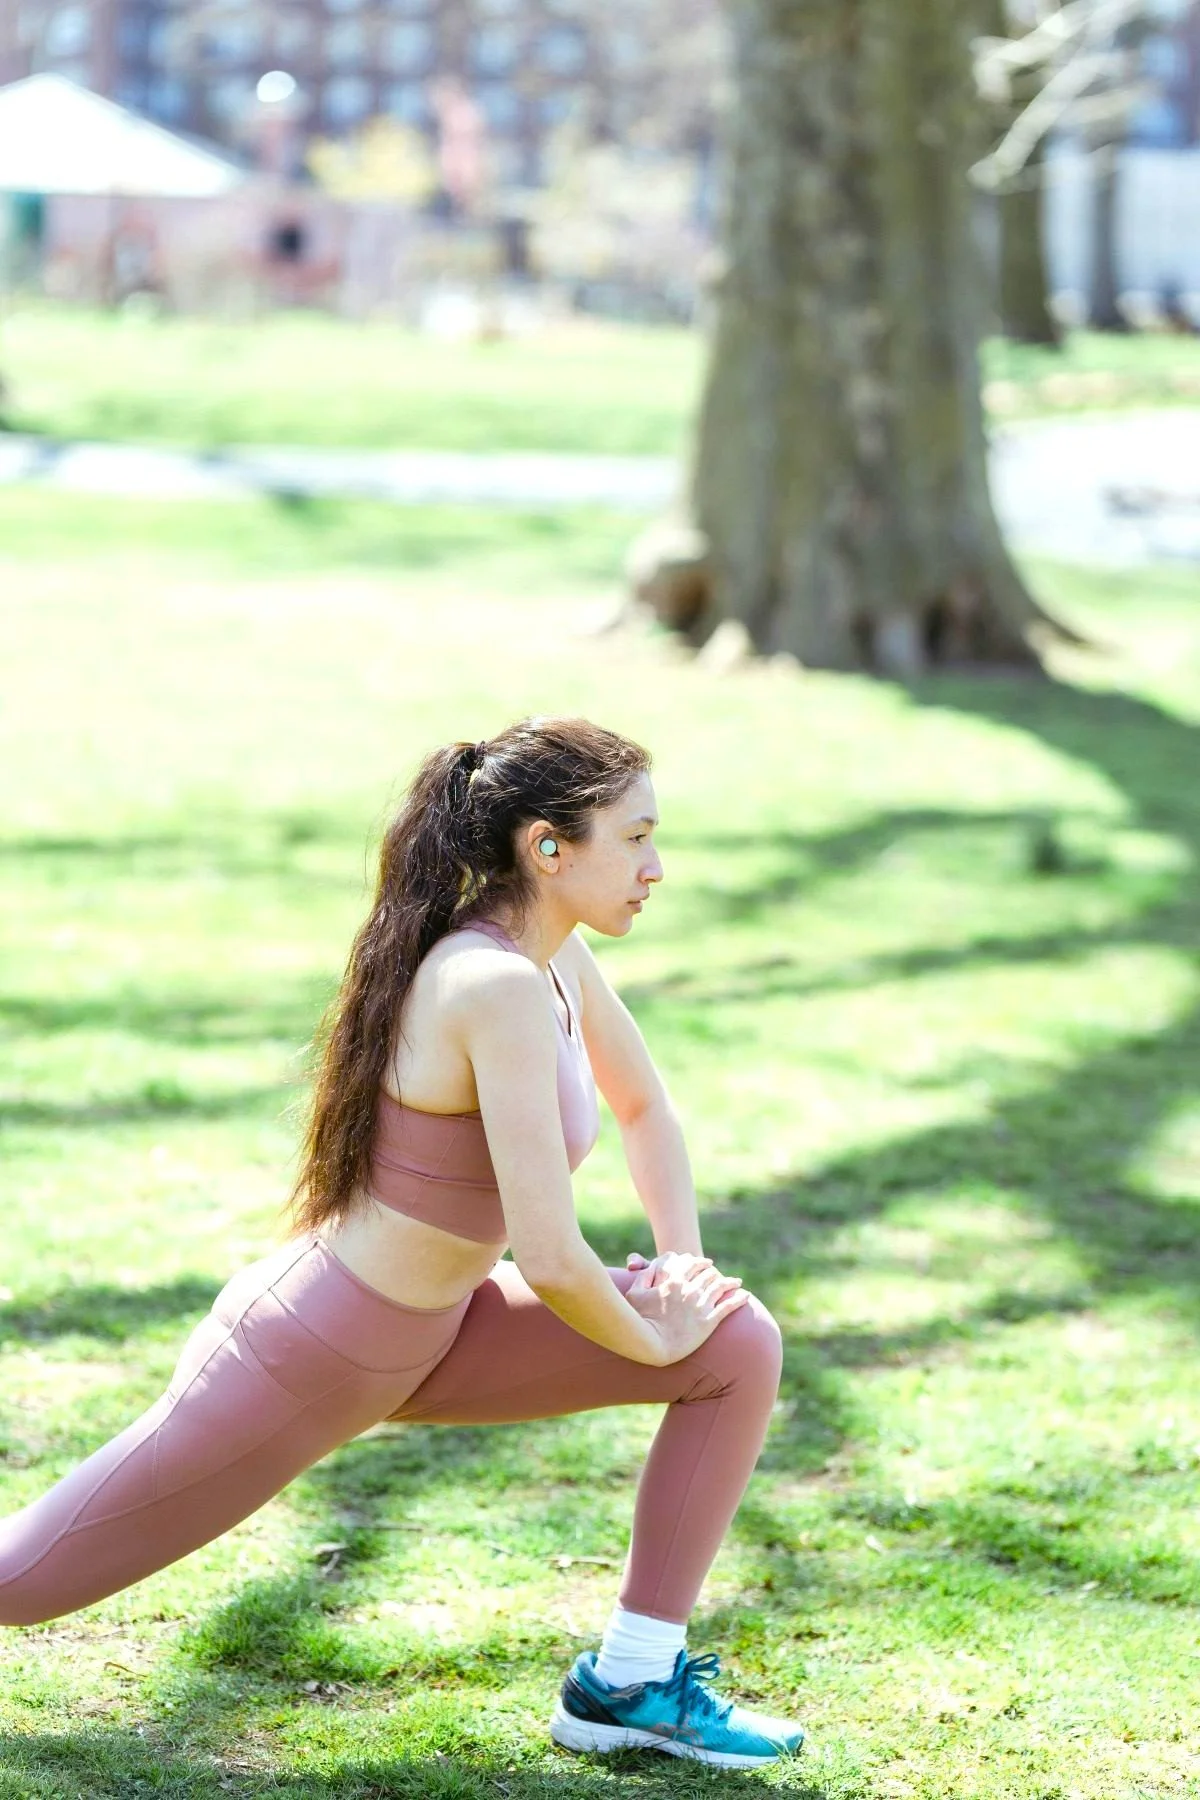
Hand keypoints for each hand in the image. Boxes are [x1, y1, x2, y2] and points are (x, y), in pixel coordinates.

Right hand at [623, 1249, 748, 1364]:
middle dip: (713, 1271)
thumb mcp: (635, 1293)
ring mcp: (701, 1305)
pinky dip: (738, 1299)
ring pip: (720, 1287)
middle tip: (717, 1272)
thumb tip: (651, 1266)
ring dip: (729, 1282)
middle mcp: (690, 1289)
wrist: (652, 1345)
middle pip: (707, 1273)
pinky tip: (745, 1295)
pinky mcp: (708, 1322)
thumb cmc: (639, 1319)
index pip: (690, 1263)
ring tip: (736, 1282)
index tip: (703, 1263)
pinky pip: (728, 1306)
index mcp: (673, 1280)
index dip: (697, 1261)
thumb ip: (644, 1276)